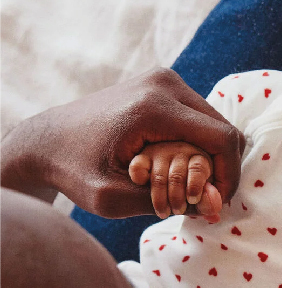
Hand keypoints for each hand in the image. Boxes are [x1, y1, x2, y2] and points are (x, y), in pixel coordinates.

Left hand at [1, 68, 242, 217]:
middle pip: (225, 129)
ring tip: (197, 186)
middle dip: (224, 168)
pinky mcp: (162, 84)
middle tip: (210, 199)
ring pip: (215, 123)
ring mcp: (164, 79)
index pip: (222, 139)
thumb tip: (217, 208)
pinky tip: (186, 167)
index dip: (229, 175)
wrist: (47, 140)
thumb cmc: (74, 171)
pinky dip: (202, 145)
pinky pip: (200, 117)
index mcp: (154, 107)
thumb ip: (169, 203)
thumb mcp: (114, 199)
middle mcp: (164, 84)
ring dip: (214, 156)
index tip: (218, 202)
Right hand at [129, 143, 219, 219]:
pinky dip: (139, 179)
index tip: (192, 200)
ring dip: (160, 198)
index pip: (198, 168)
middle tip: (177, 211)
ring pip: (159, 177)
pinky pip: (138, 167)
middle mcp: (180, 152)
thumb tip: (214, 212)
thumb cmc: (193, 189)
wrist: (170, 181)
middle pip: (177, 176)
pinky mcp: (142, 158)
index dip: (195, 187)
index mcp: (200, 158)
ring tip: (163, 213)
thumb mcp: (203, 196)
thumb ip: (208, 203)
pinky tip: (144, 188)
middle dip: (177, 198)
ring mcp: (160, 153)